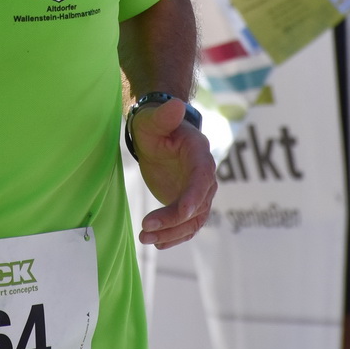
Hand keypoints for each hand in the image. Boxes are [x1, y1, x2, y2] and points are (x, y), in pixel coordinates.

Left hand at [130, 96, 215, 248]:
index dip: (194, 197)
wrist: (157, 136)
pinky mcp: (188, 204)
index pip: (202, 179)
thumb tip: (177, 105)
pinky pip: (186, 226)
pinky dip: (174, 237)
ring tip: (146, 238)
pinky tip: (157, 243)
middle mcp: (204, 176)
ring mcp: (197, 192)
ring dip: (172, 233)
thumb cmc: (154, 125)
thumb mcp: (153, 119)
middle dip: (174, 220)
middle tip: (146, 228)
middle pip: (197, 205)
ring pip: (192, 221)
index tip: (180, 213)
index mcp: (199, 154)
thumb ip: (164, 115)